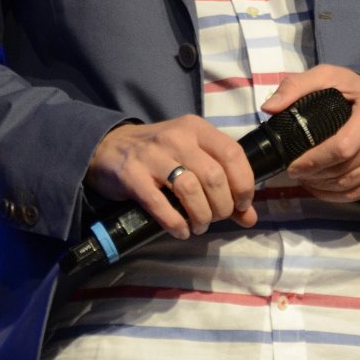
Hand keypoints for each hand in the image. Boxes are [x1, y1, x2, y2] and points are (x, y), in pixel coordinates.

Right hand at [85, 115, 258, 239]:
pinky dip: (176, 224)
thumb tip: (249, 217)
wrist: (109, 147)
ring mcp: (153, 155)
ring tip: (199, 225)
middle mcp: (177, 137)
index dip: (243, 183)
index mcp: (196, 128)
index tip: (241, 204)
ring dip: (201, 216)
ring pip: (190, 190)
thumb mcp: (192, 158)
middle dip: (221, 207)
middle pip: (213, 176)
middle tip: (215, 218)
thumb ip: (223, 184)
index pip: (232, 153)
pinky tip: (181, 230)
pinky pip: (161, 205)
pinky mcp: (133, 176)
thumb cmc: (160, 154)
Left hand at [262, 65, 359, 200]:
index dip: (313, 161)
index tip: (291, 165)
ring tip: (305, 179)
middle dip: (315, 176)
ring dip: (323, 187)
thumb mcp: (327, 77)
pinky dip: (337, 196)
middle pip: (345, 169)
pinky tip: (321, 187)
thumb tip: (270, 108)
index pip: (342, 147)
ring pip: (351, 184)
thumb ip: (296, 86)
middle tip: (295, 173)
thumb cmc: (354, 90)